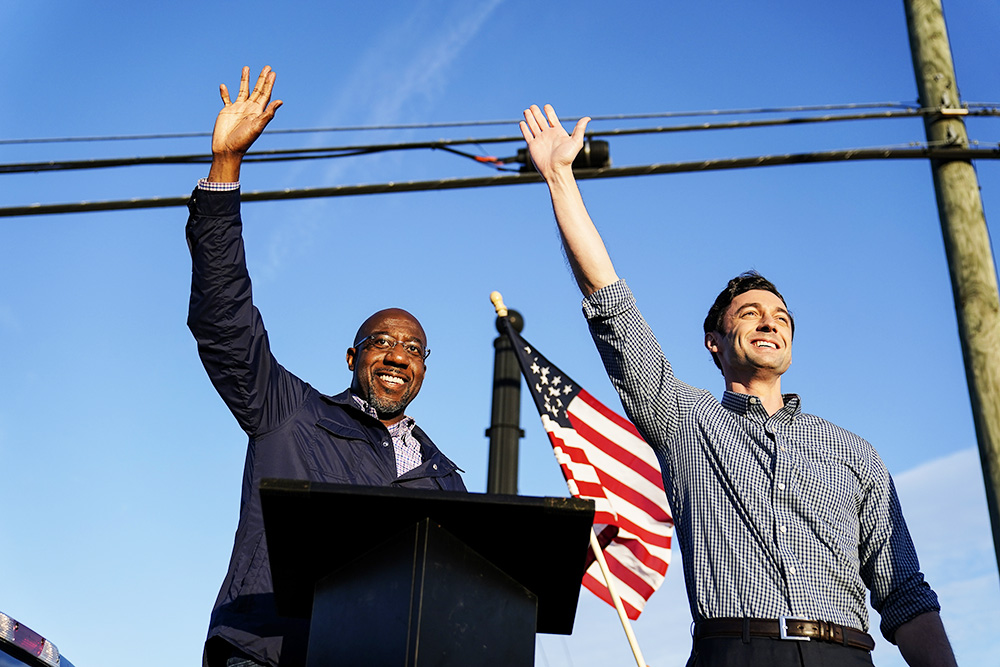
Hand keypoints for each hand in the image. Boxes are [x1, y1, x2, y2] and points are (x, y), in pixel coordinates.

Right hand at [207, 66, 281, 181]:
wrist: (227, 150)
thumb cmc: (243, 141)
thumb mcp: (257, 127)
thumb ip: (268, 114)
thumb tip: (280, 101)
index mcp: (258, 112)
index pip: (265, 94)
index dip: (269, 83)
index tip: (272, 72)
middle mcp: (249, 109)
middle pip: (257, 90)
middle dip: (262, 79)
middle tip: (267, 67)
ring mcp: (238, 109)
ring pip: (242, 91)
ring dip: (245, 80)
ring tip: (246, 68)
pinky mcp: (227, 112)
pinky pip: (226, 99)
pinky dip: (225, 93)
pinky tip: (223, 85)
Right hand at [519, 104, 589, 180]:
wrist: (556, 171)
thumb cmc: (567, 158)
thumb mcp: (576, 142)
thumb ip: (579, 129)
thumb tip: (588, 118)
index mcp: (558, 132)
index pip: (552, 119)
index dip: (549, 112)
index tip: (546, 106)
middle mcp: (548, 135)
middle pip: (541, 120)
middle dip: (537, 113)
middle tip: (533, 106)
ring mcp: (540, 140)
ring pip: (533, 126)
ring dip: (530, 118)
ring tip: (527, 110)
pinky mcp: (532, 146)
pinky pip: (527, 135)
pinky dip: (524, 128)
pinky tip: (522, 122)